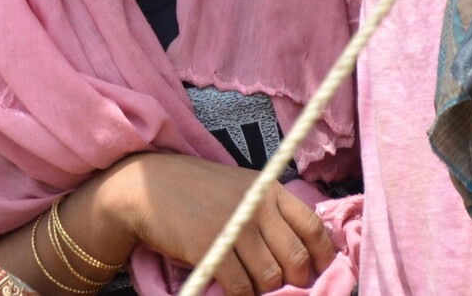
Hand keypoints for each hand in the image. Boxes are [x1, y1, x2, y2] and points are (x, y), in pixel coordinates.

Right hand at [105, 153, 333, 295]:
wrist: (147, 187)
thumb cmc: (195, 190)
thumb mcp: (241, 188)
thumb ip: (269, 212)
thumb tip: (300, 251)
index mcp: (269, 189)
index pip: (313, 225)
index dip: (324, 256)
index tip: (320, 272)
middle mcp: (258, 206)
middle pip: (296, 257)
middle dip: (296, 281)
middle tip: (285, 288)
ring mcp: (236, 226)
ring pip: (271, 277)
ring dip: (267, 291)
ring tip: (256, 289)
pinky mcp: (212, 248)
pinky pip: (241, 286)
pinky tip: (235, 293)